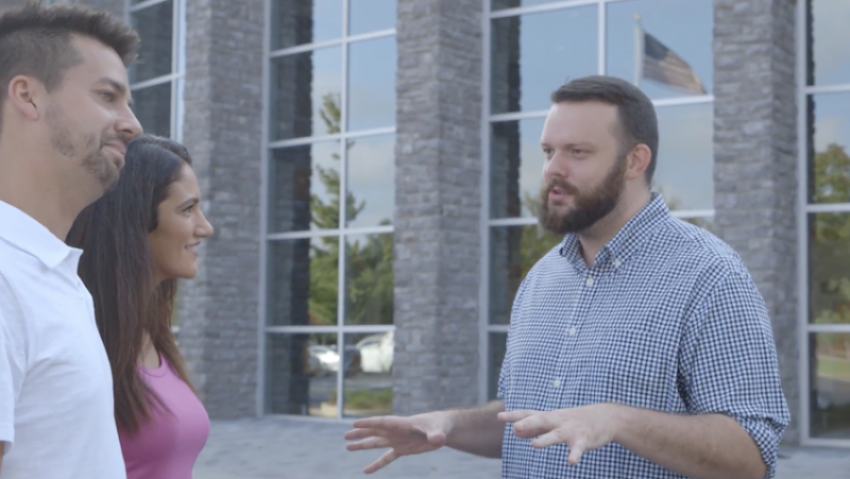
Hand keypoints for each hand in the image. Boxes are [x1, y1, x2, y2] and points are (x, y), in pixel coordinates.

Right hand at [344, 411, 454, 473]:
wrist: (442, 429)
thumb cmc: (439, 426)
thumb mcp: (438, 430)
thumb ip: (436, 434)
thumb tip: (437, 439)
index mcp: (402, 424)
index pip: (383, 422)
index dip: (369, 423)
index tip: (355, 423)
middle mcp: (396, 432)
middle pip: (375, 432)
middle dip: (361, 433)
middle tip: (346, 436)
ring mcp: (397, 441)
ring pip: (376, 443)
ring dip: (362, 445)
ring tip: (347, 447)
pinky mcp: (402, 450)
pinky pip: (386, 458)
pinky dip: (376, 464)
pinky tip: (366, 471)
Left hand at [497, 403, 623, 464]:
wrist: (606, 417)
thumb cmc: (575, 420)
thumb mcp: (554, 421)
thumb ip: (535, 427)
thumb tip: (515, 431)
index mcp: (550, 417)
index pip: (529, 413)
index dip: (514, 415)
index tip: (499, 417)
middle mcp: (559, 421)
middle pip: (541, 420)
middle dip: (528, 424)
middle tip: (515, 428)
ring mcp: (571, 430)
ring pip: (556, 435)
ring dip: (545, 439)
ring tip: (534, 444)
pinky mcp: (584, 440)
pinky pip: (578, 448)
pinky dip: (574, 455)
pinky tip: (571, 462)